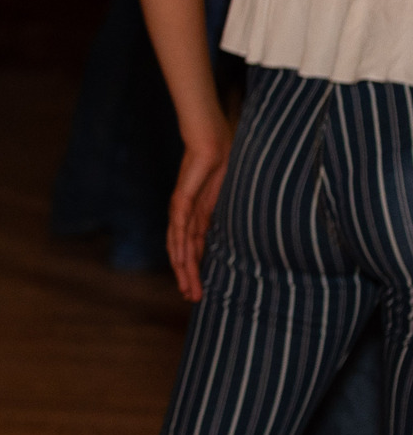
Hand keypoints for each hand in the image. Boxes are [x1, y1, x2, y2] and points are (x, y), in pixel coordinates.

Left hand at [167, 119, 232, 302]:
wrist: (210, 137)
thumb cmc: (222, 159)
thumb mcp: (232, 192)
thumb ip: (235, 209)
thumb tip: (255, 224)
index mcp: (200, 215)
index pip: (196, 247)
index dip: (197, 268)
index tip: (200, 288)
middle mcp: (189, 214)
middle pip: (186, 252)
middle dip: (190, 276)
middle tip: (192, 298)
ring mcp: (183, 206)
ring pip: (180, 244)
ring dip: (183, 268)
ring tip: (188, 288)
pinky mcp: (182, 197)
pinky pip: (179, 225)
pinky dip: (179, 245)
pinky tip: (180, 261)